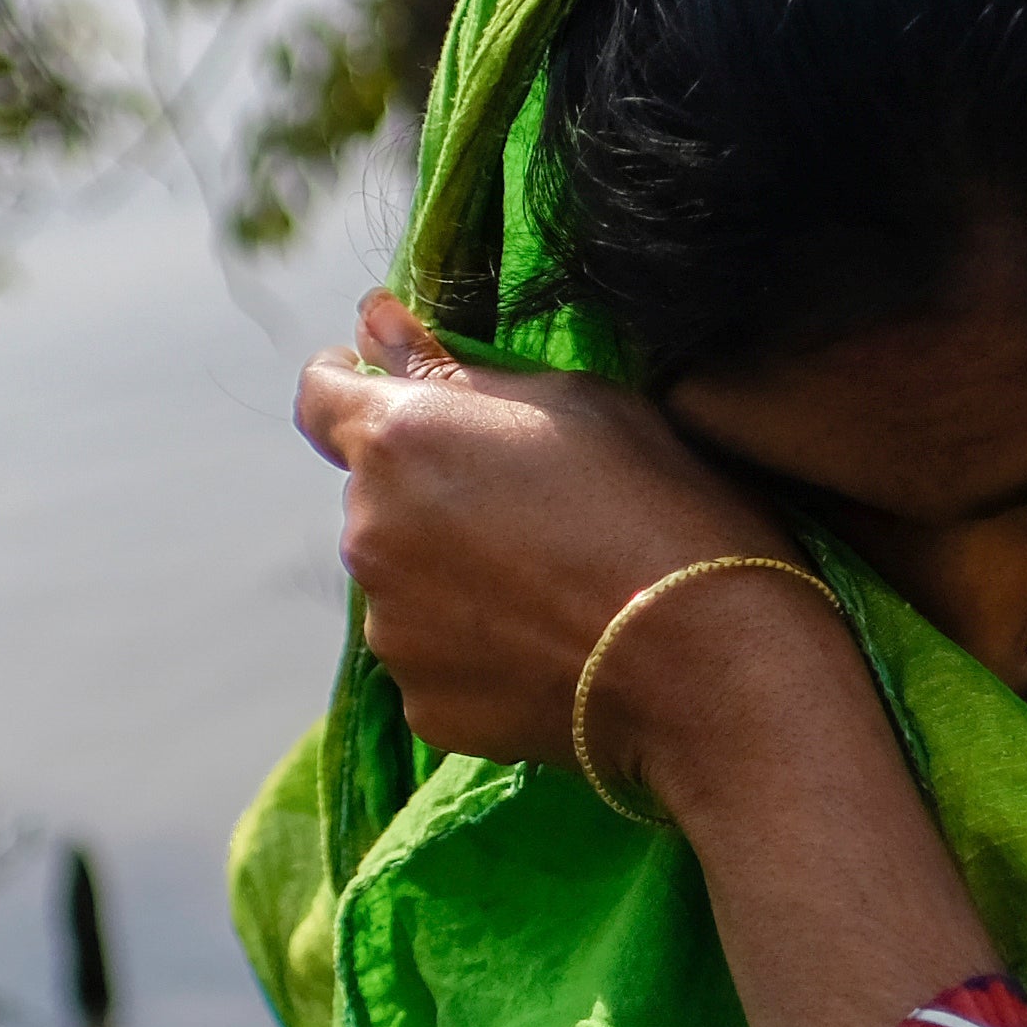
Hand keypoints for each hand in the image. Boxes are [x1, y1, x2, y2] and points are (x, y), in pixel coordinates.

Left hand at [292, 290, 820, 800]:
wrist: (706, 661)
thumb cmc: (656, 503)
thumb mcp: (573, 401)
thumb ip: (453, 365)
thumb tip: (373, 321)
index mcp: (397, 439)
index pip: (319, 395)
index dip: (352, 385)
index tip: (394, 390)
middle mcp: (367, 534)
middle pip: (373, 495)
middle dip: (427, 490)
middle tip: (530, 504)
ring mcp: (389, 629)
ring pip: (403, 580)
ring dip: (448, 572)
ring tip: (550, 583)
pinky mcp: (423, 705)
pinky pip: (433, 658)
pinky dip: (474, 648)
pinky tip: (549, 644)